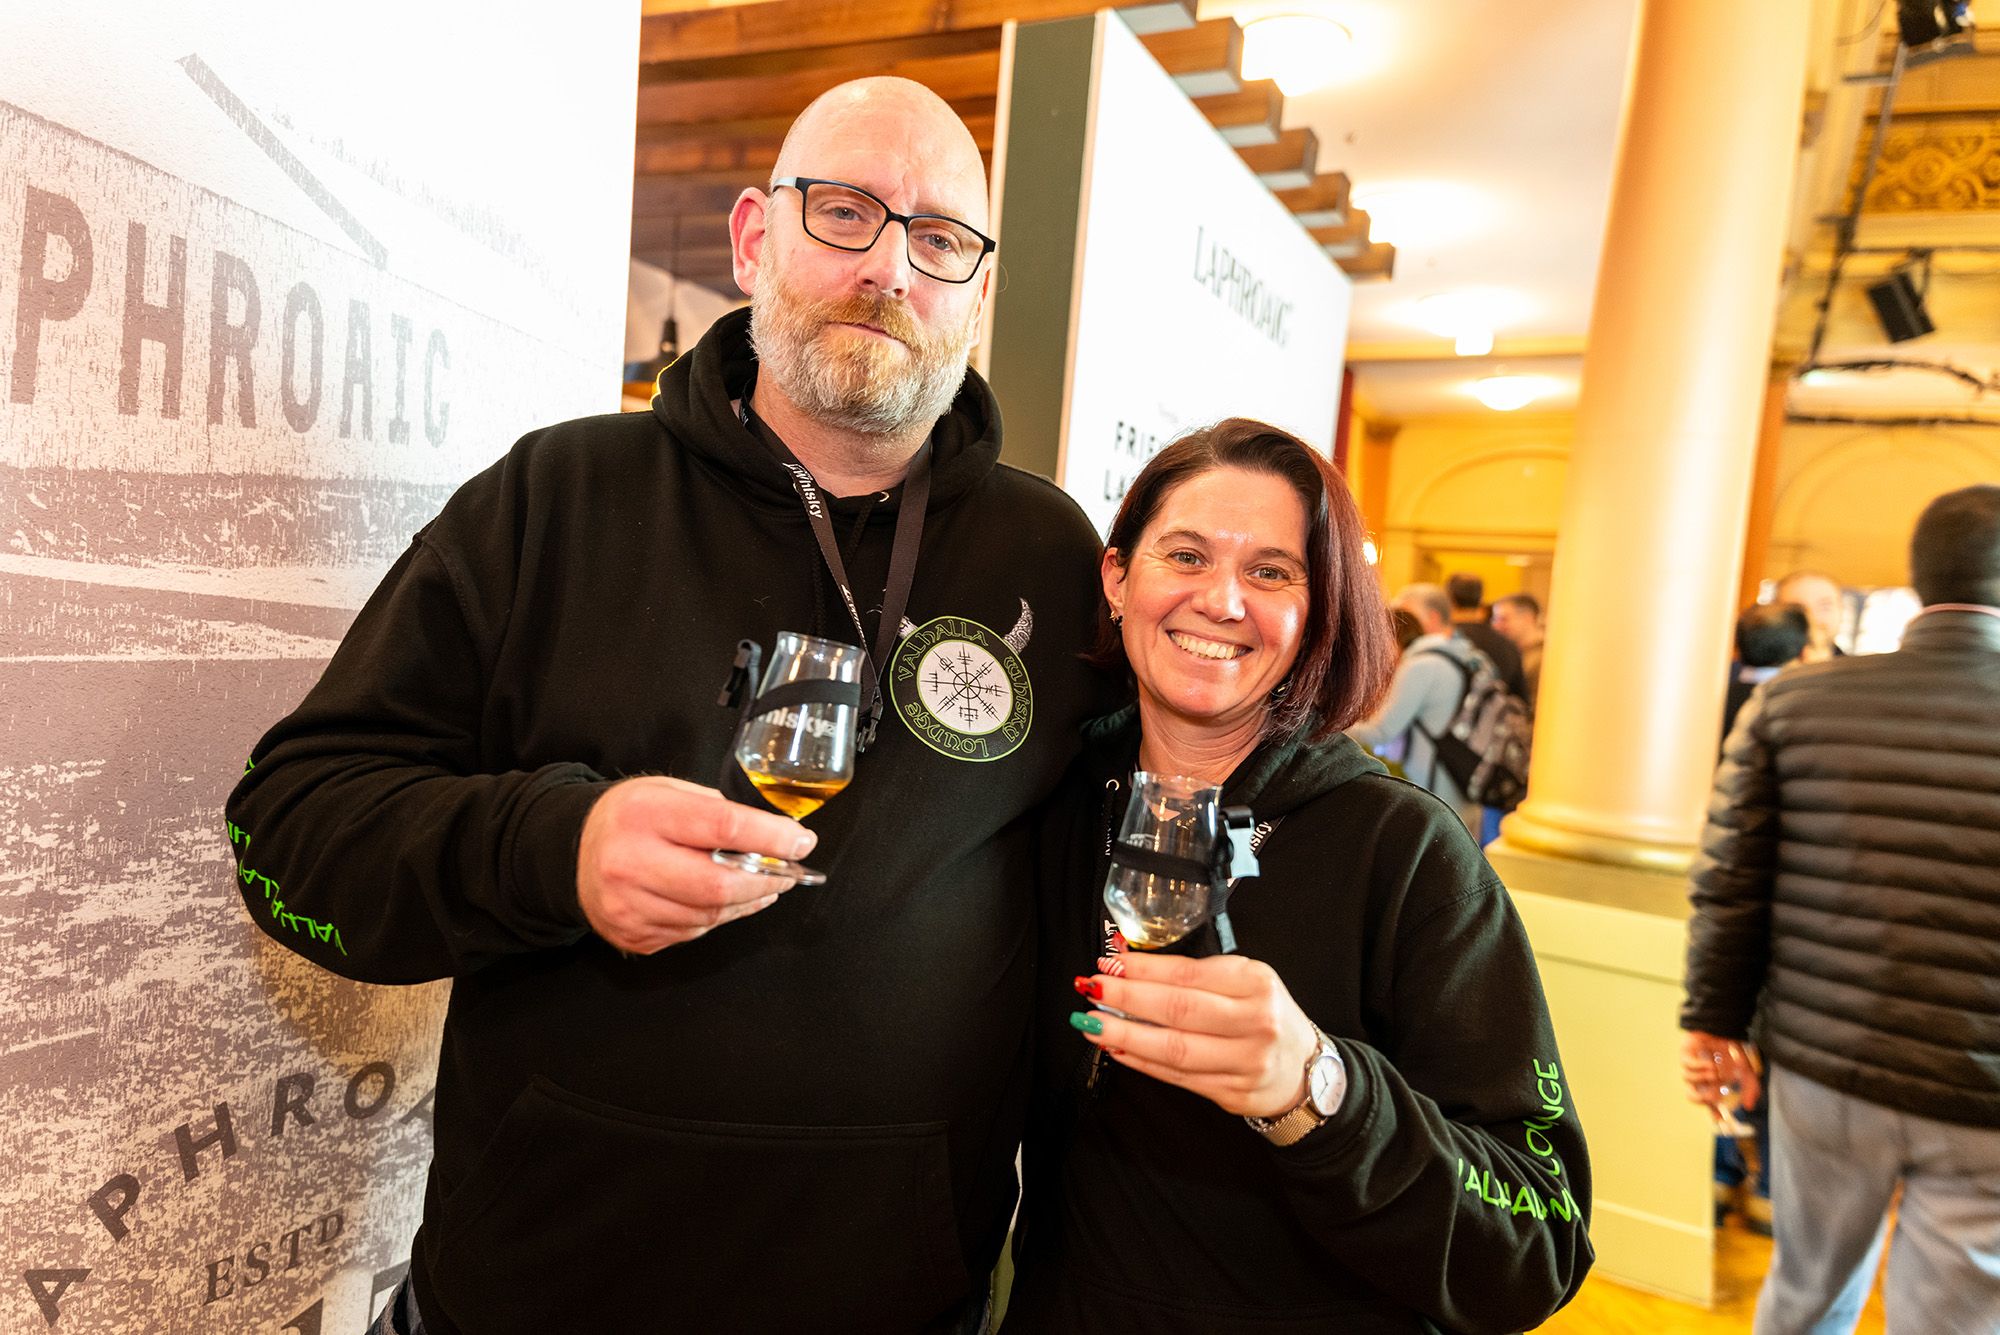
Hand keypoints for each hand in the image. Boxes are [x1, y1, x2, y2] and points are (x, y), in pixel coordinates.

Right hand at [576, 777, 815, 953]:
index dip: (771, 838)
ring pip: (709, 916)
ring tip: (763, 885)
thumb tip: (774, 837)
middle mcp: (630, 862)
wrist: (570, 853)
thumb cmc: (630, 817)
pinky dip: (719, 917)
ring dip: (747, 901)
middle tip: (788, 872)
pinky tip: (729, 901)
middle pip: (718, 885)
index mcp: (644, 815)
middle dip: (765, 880)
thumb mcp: (668, 791)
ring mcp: (628, 906)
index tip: (802, 842)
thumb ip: (717, 811)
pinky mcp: (632, 935)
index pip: (722, 828)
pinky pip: (692, 932)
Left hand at [1072, 949, 1319, 1117]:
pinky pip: (1177, 1076)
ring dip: (1126, 1035)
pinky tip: (1118, 1049)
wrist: (1305, 1070)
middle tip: (1091, 990)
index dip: (1144, 970)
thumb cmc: (1266, 1016)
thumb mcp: (1244, 981)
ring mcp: (1245, 1062)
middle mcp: (1254, 1022)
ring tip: (1092, 1024)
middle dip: (1127, 999)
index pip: (1189, 974)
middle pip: (1178, 1010)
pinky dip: (1143, 1062)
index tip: (1109, 963)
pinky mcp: (1232, 1093)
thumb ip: (1194, 975)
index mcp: (1256, 984)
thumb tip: (1129, 964)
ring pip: (1174, 1049)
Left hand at [1679, 1030, 1760, 1119]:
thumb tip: (1749, 1107)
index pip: (1710, 1103)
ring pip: (1689, 1081)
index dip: (1713, 1113)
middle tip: (1713, 1096)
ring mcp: (1692, 1067)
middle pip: (1693, 1096)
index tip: (1720, 1119)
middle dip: (1702, 1098)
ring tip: (1715, 1071)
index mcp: (1713, 1084)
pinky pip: (1687, 1067)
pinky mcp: (1686, 1055)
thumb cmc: (1734, 1051)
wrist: (1727, 1029)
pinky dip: (1699, 1067)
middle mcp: (1701, 1078)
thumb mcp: (1747, 1072)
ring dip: (1703, 1078)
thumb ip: (1751, 1089)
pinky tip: (1709, 1063)